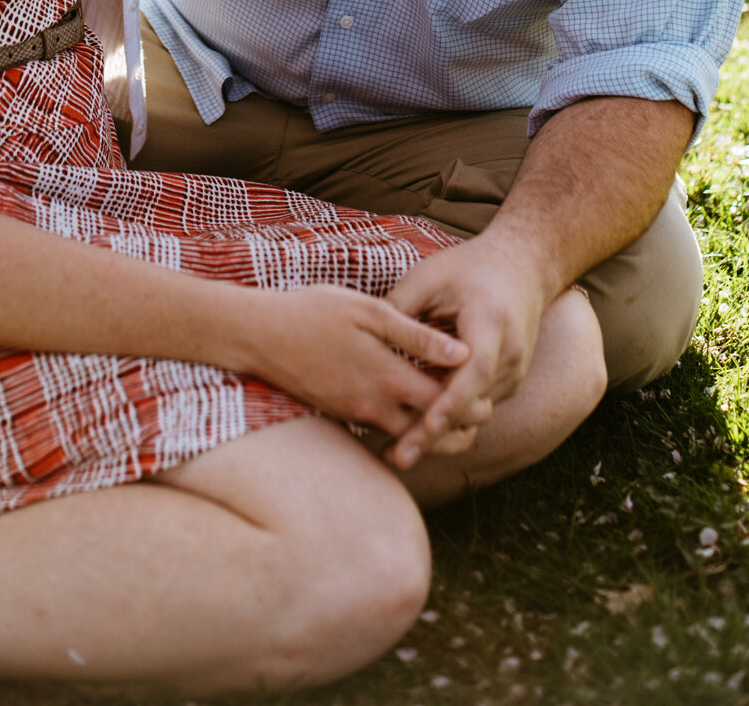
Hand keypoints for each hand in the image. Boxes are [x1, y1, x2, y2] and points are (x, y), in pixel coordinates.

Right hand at [238, 284, 469, 440]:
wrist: (259, 334)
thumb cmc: (314, 311)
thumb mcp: (368, 311)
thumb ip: (416, 334)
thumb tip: (462, 350)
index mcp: (387, 377)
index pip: (443, 404)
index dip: (470, 402)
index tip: (489, 389)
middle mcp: (374, 405)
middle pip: (429, 432)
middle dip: (459, 427)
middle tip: (481, 410)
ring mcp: (356, 414)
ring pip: (406, 436)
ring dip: (432, 430)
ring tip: (454, 412)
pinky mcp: (342, 414)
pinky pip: (382, 430)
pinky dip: (404, 425)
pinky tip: (414, 407)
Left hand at [384, 240, 547, 467]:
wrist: (523, 265)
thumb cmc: (468, 267)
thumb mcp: (431, 276)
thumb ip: (400, 307)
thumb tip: (361, 338)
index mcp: (491, 323)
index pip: (473, 372)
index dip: (449, 403)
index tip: (422, 428)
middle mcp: (510, 353)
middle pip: (474, 406)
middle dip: (437, 434)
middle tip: (397, 457)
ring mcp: (514, 371)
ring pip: (476, 415)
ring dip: (441, 434)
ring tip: (398, 453)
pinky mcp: (509, 382)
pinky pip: (478, 408)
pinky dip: (451, 421)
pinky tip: (417, 434)